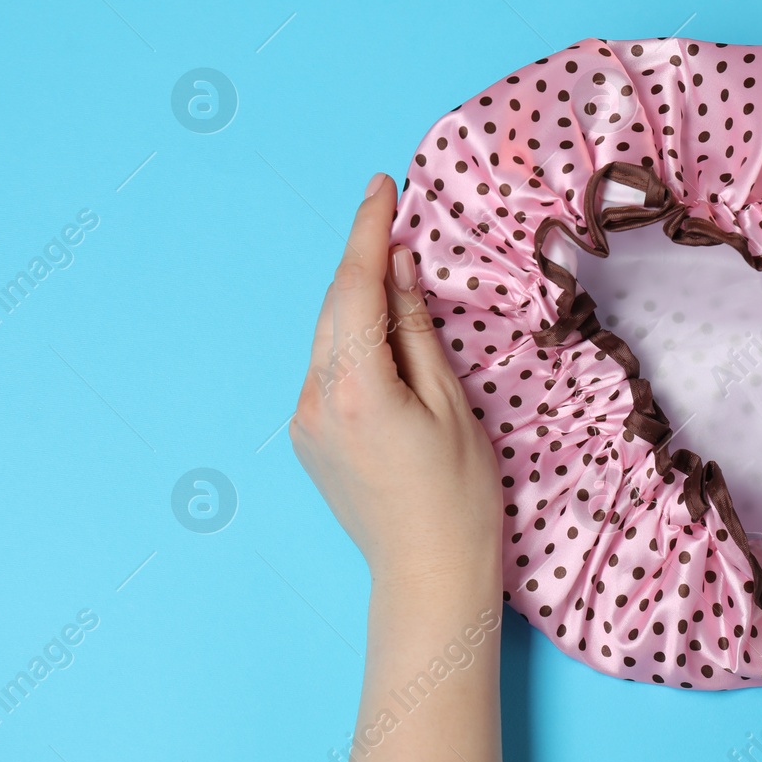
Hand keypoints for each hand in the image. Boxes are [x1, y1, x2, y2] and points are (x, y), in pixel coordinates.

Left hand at [290, 173, 503, 594]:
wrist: (425, 576)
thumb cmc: (458, 497)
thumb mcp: (451, 404)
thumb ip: (415, 331)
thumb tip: (396, 268)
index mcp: (356, 387)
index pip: (356, 286)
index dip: (368, 230)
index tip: (381, 185)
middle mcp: (314, 399)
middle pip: (335, 304)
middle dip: (362, 257)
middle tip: (393, 213)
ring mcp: (303, 420)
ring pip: (327, 334)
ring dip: (357, 298)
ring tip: (396, 271)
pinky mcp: (305, 436)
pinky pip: (326, 366)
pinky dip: (351, 338)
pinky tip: (382, 334)